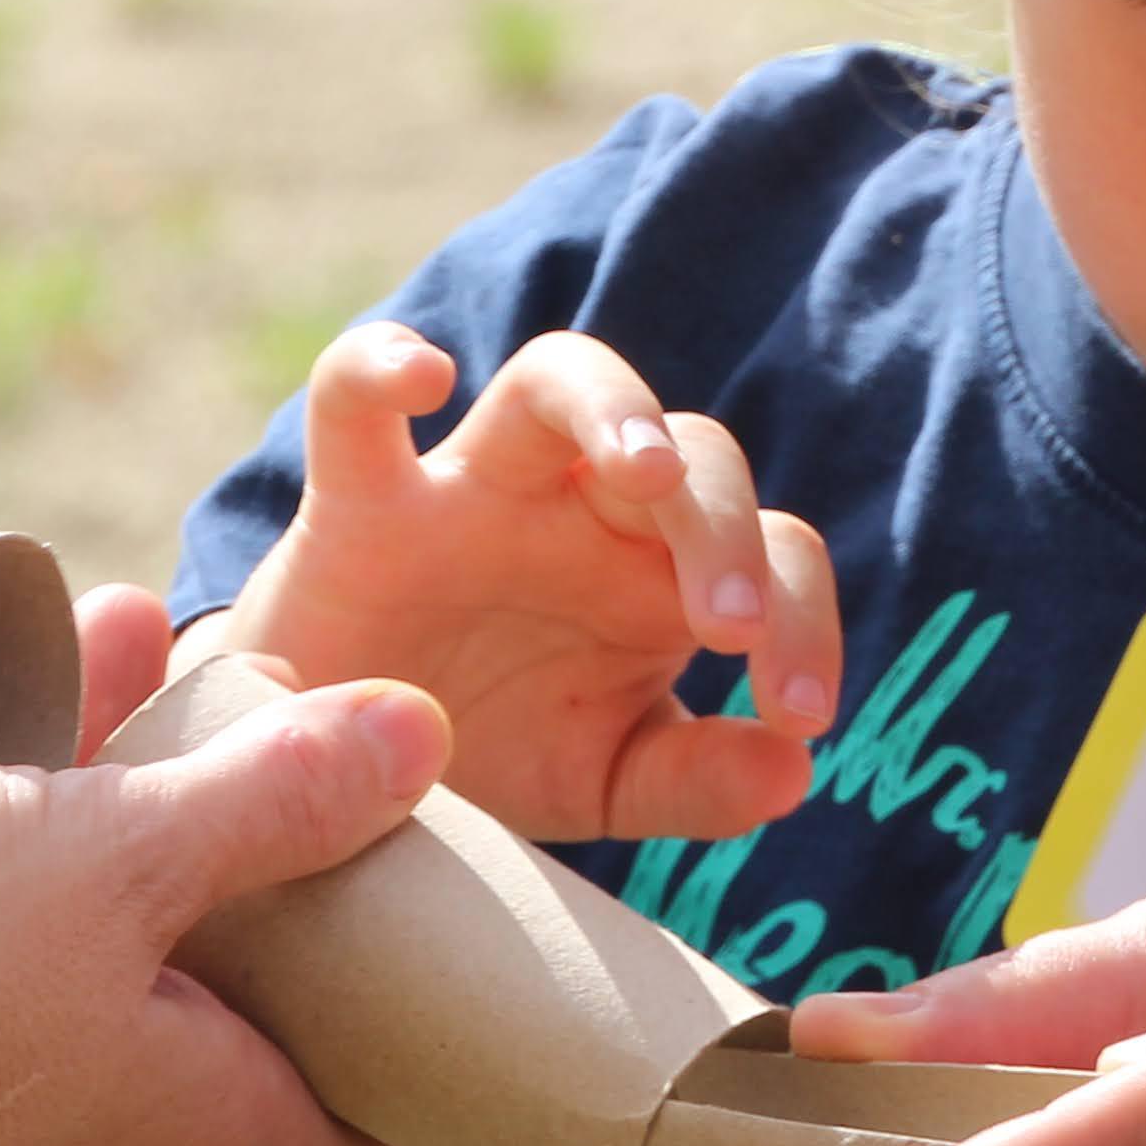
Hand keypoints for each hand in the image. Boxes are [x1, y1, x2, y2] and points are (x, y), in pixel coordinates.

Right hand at [0, 665, 442, 1145]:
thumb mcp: (127, 854)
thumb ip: (269, 796)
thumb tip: (425, 737)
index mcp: (192, 1113)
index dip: (399, 1099)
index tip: (436, 997)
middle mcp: (84, 1113)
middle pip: (206, 1001)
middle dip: (230, 856)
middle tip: (270, 745)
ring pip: (57, 910)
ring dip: (84, 777)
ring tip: (111, 625)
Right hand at [193, 324, 840, 842]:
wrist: (340, 777)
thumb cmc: (489, 750)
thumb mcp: (604, 781)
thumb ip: (697, 782)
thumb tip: (792, 774)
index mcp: (660, 572)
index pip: (772, 548)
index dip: (805, 618)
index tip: (800, 716)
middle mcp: (582, 509)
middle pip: (690, 451)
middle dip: (724, 531)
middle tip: (731, 631)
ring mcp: (473, 490)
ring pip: (559, 378)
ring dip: (616, 409)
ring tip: (649, 475)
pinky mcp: (359, 502)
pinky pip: (354, 398)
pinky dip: (377, 364)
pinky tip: (424, 376)